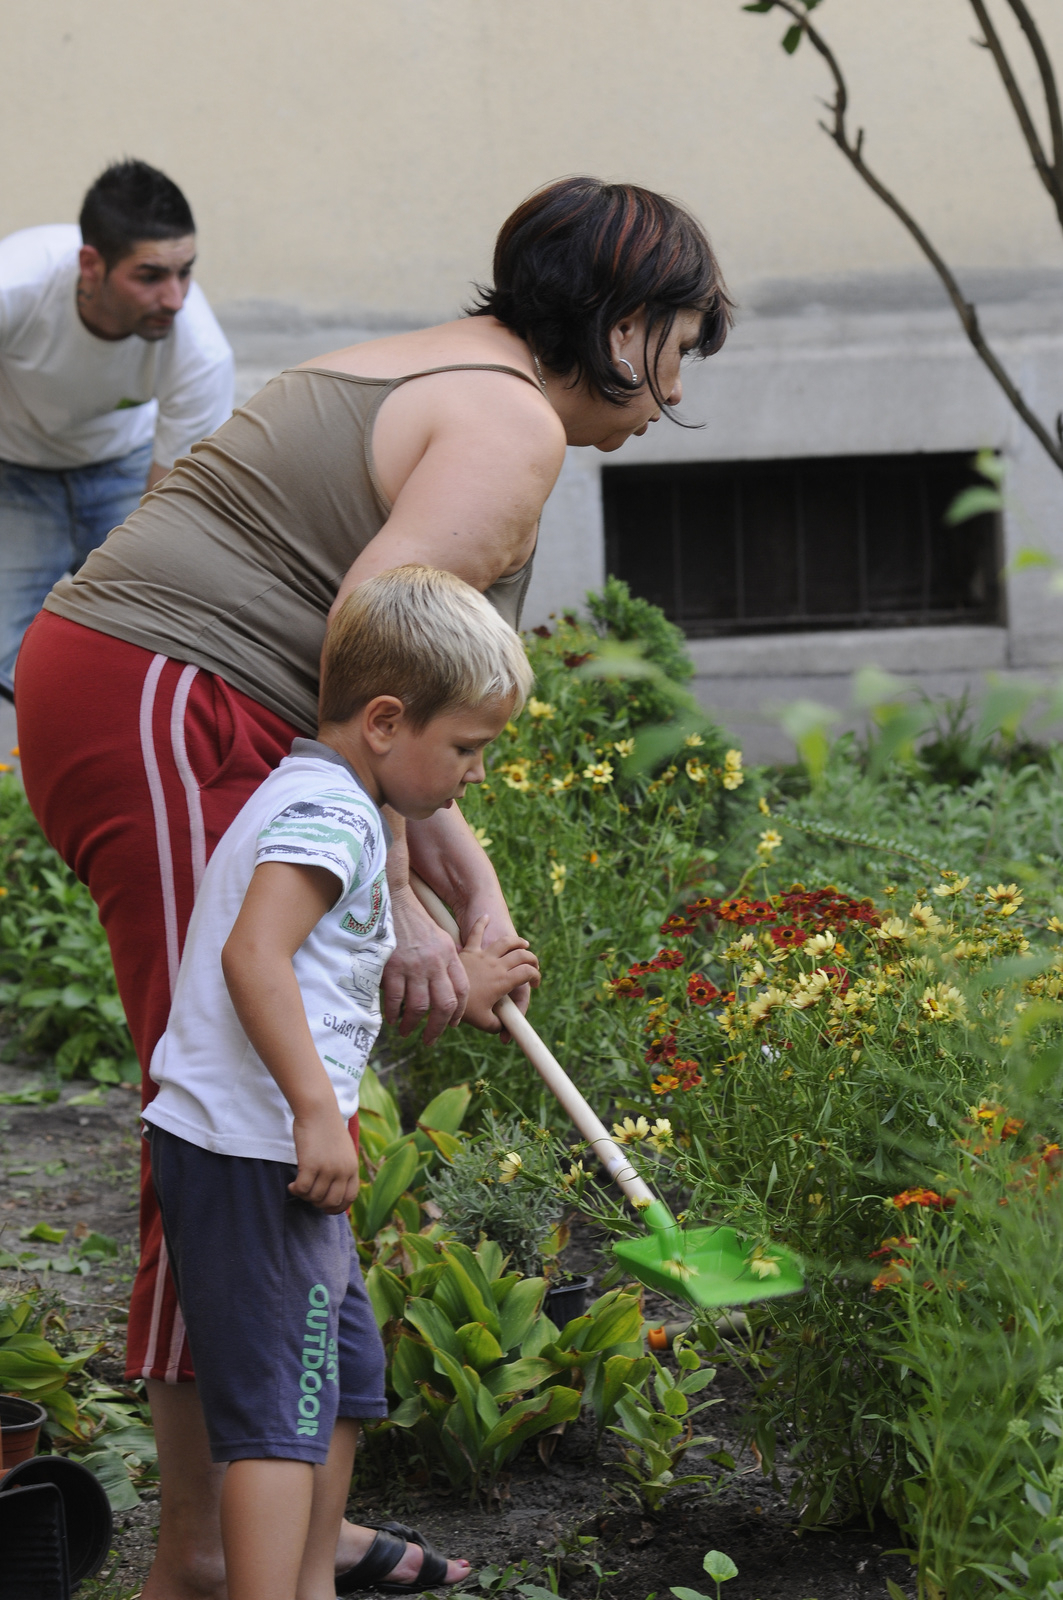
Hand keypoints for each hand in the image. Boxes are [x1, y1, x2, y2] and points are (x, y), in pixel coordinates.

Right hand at [290, 1108, 359, 1212]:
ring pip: (315, 1197)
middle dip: (319, 1204)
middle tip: (309, 1196)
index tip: (325, 1208)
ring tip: (299, 1186)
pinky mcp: (310, 1165)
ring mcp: (327, 1168)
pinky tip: (292, 1185)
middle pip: (332, 1201)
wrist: (319, 1110)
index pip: (349, 1198)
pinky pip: (303, 1189)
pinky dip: (296, 1190)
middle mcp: (342, 1170)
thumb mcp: (343, 1150)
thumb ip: (343, 1168)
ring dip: (305, 1196)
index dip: (337, 1207)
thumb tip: (334, 1189)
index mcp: (352, 1167)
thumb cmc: (328, 1128)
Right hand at [382, 883, 469, 1042]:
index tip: (452, 1024)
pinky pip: (395, 998)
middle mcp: (435, 962)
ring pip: (419, 1006)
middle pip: (444, 1004)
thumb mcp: (440, 939)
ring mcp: (413, 965)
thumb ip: (446, 963)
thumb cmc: (415, 922)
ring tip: (406, 1031)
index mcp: (449, 955)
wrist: (393, 901)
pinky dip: (393, 1013)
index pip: (461, 990)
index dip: (458, 1012)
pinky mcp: (392, 966)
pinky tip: (390, 1019)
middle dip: (438, 1027)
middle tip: (430, 1039)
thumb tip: (447, 988)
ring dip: (412, 1024)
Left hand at [457, 915, 539, 1033]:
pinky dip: (481, 923)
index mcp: (504, 981)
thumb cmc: (463, 1008)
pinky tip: (486, 916)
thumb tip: (503, 1032)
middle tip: (533, 965)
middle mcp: (497, 965)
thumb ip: (497, 1027)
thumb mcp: (483, 1022)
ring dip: (517, 942)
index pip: (528, 973)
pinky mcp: (468, 950)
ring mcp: (483, 956)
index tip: (534, 983)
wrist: (441, 990)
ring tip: (523, 944)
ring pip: (506, 942)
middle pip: (522, 955)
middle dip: (531, 959)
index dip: (536, 977)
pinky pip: (476, 933)